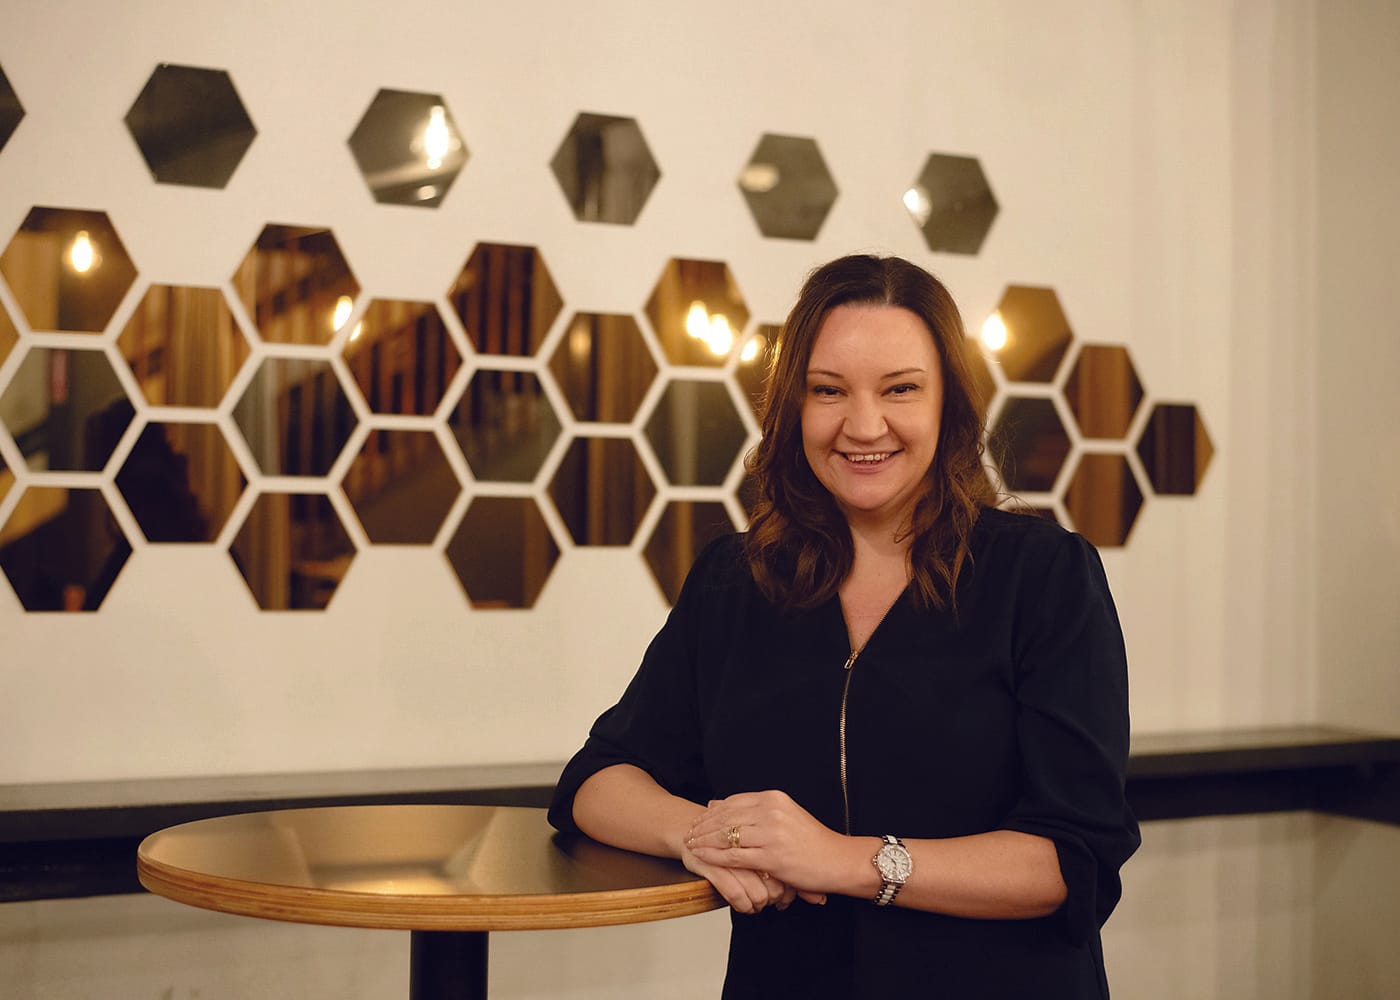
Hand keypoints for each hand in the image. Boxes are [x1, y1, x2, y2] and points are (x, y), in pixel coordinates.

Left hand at [686, 790, 840, 903]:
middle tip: (688, 833)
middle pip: (726, 816)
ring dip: (704, 840)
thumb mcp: (784, 815)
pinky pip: (733, 855)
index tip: (698, 820)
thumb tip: (716, 804)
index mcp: (774, 799)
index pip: (733, 802)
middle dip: (703, 826)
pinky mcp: (771, 856)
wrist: (838, 860)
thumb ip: (753, 809)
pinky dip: (713, 856)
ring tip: (690, 845)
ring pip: (726, 834)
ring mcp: (771, 834)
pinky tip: (702, 857)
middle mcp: (771, 811)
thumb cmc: (812, 842)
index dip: (712, 812)